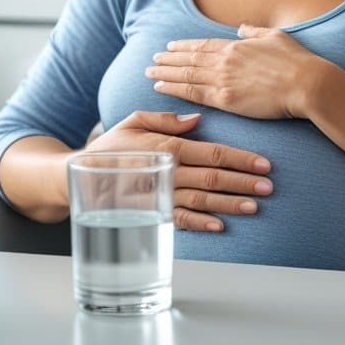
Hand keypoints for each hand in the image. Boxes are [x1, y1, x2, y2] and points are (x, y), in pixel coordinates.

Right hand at [85, 110, 272, 231]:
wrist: (77, 177)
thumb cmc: (111, 146)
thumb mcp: (134, 121)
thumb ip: (166, 119)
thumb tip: (197, 119)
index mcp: (167, 147)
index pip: (213, 154)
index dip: (241, 159)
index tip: (264, 164)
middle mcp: (166, 172)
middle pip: (213, 179)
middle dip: (244, 183)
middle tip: (268, 187)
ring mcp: (159, 196)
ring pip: (201, 201)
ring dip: (230, 204)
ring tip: (254, 207)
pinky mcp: (150, 213)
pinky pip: (179, 220)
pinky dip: (200, 224)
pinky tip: (220, 226)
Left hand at [145, 24, 326, 119]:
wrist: (307, 84)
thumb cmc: (297, 61)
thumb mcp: (276, 36)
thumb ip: (255, 32)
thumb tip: (241, 28)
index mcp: (237, 46)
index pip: (202, 45)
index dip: (184, 46)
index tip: (170, 47)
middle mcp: (225, 60)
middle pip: (189, 59)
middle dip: (169, 59)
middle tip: (152, 59)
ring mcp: (224, 80)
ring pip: (186, 75)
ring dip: (165, 73)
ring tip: (150, 72)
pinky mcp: (227, 100)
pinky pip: (193, 94)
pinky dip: (174, 89)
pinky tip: (161, 87)